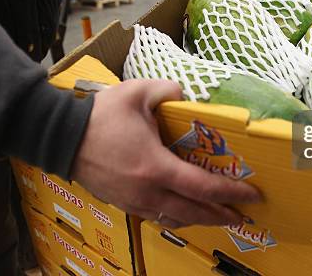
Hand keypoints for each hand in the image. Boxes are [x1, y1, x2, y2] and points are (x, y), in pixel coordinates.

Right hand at [72, 79, 261, 227]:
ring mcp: (134, 202)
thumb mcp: (137, 93)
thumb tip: (186, 94)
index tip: (252, 195)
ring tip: (218, 216)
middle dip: (221, 216)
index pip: (203, 187)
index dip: (231, 193)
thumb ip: (168, 90)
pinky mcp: (123, 203)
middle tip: (242, 215)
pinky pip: (158, 217)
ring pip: (175, 219)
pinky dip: (178, 218)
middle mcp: (147, 192)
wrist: (59, 138)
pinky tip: (185, 212)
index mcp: (155, 167)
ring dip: (200, 220)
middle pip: (194, 213)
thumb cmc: (99, 117)